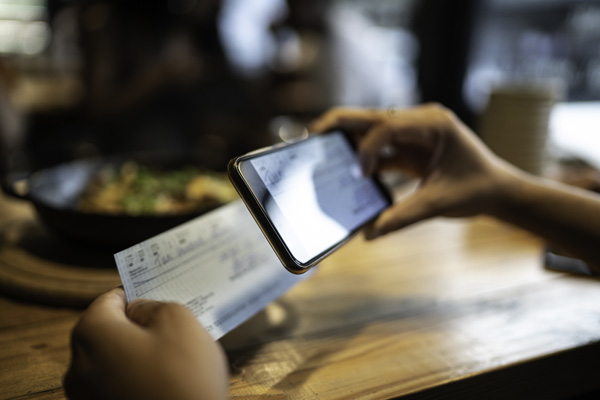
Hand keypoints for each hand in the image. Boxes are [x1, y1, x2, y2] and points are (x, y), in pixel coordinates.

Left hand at [63, 288, 228, 399]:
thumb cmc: (183, 380)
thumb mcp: (179, 321)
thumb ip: (154, 305)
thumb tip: (140, 310)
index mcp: (92, 333)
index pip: (109, 299)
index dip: (136, 295)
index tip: (157, 297)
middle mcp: (78, 366)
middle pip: (108, 331)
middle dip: (138, 327)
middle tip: (172, 330)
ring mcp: (85, 396)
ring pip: (113, 360)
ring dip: (138, 356)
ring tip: (174, 361)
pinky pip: (117, 386)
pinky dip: (137, 380)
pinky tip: (165, 384)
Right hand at [310, 104, 517, 237]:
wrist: (498, 191)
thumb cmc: (477, 190)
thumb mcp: (440, 203)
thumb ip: (403, 217)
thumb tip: (370, 233)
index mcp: (434, 123)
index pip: (389, 124)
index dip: (368, 146)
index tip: (360, 173)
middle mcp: (421, 121)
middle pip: (372, 116)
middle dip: (340, 124)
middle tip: (312, 135)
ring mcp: (414, 132)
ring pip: (371, 129)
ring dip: (349, 140)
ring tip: (321, 150)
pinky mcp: (410, 147)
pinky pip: (379, 147)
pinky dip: (363, 157)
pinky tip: (348, 171)